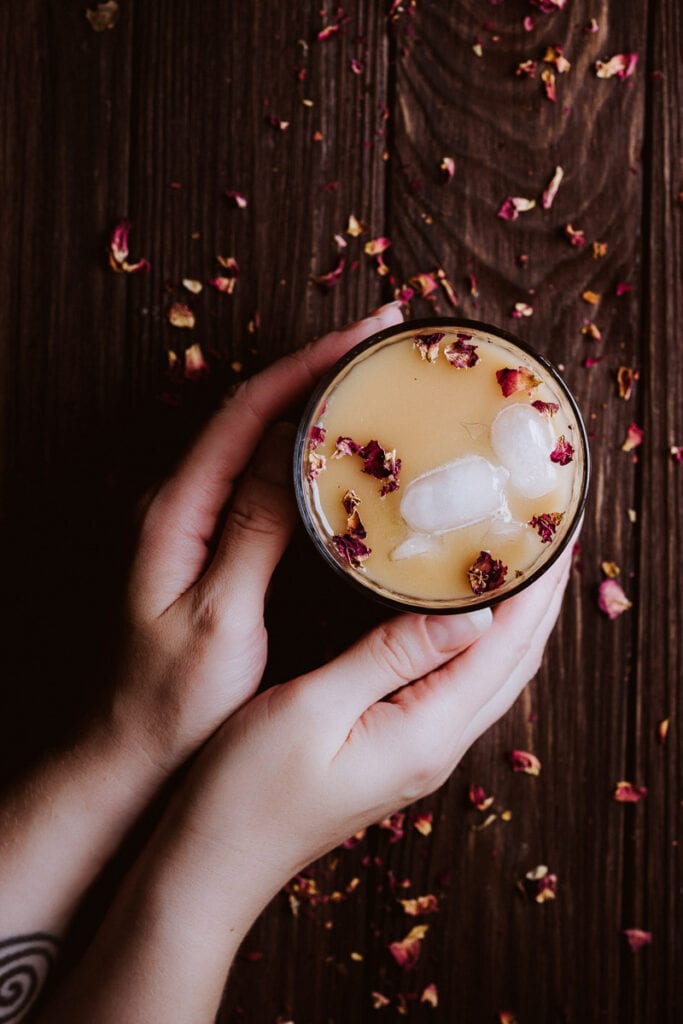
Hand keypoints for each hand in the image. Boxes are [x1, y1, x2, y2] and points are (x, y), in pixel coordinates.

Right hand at [37, 547, 573, 1023]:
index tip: (553, 530)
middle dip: (542, 596)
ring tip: (525, 564)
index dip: (536, 585)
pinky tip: (470, 617)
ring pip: (495, 675)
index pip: (506, 646)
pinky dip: (485, 642)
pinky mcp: (400, 751)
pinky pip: (464, 686)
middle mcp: (438, 746)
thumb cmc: (248, 791)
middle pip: (515, 661)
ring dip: (519, 618)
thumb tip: (471, 611)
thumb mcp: (313, 708)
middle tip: (550, 533)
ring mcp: (421, 753)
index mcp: (426, 733)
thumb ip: (391, 655)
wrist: (217, 863)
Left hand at [105, 304, 403, 772]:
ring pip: (262, 439)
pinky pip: (266, 478)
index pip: (248, 411)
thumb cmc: (171, 699)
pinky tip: (348, 452)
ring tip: (378, 379)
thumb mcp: (219, 619)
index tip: (369, 336)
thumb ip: (252, 533)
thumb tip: (293, 448)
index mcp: (175, 510)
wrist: (132, 747)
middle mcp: (181, 501)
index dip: (310, 364)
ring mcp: (198, 519)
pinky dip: (309, 451)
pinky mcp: (216, 542)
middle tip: (387, 344)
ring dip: (317, 401)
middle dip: (320, 366)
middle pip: (255, 409)